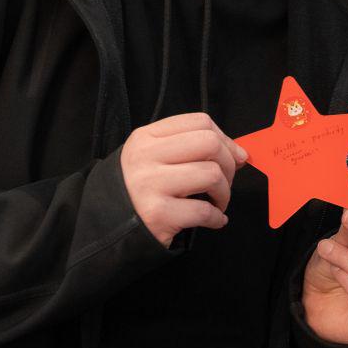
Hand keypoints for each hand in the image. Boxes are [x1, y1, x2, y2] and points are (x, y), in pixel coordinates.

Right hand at [119, 112, 244, 246]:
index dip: (226, 139)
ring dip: (224, 193)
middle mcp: (146, 157)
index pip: (199, 122)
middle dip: (228, 164)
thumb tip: (239, 153)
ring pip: (211, 174)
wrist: (108, 225)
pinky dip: (217, 217)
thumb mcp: (156, 158)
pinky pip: (204, 210)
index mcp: (147, 137)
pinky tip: (214, 219)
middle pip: (209, 144)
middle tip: (224, 182)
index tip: (233, 156)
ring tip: (216, 202)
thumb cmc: (141, 190)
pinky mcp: (157, 214)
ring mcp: (150, 185)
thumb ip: (192, 148)